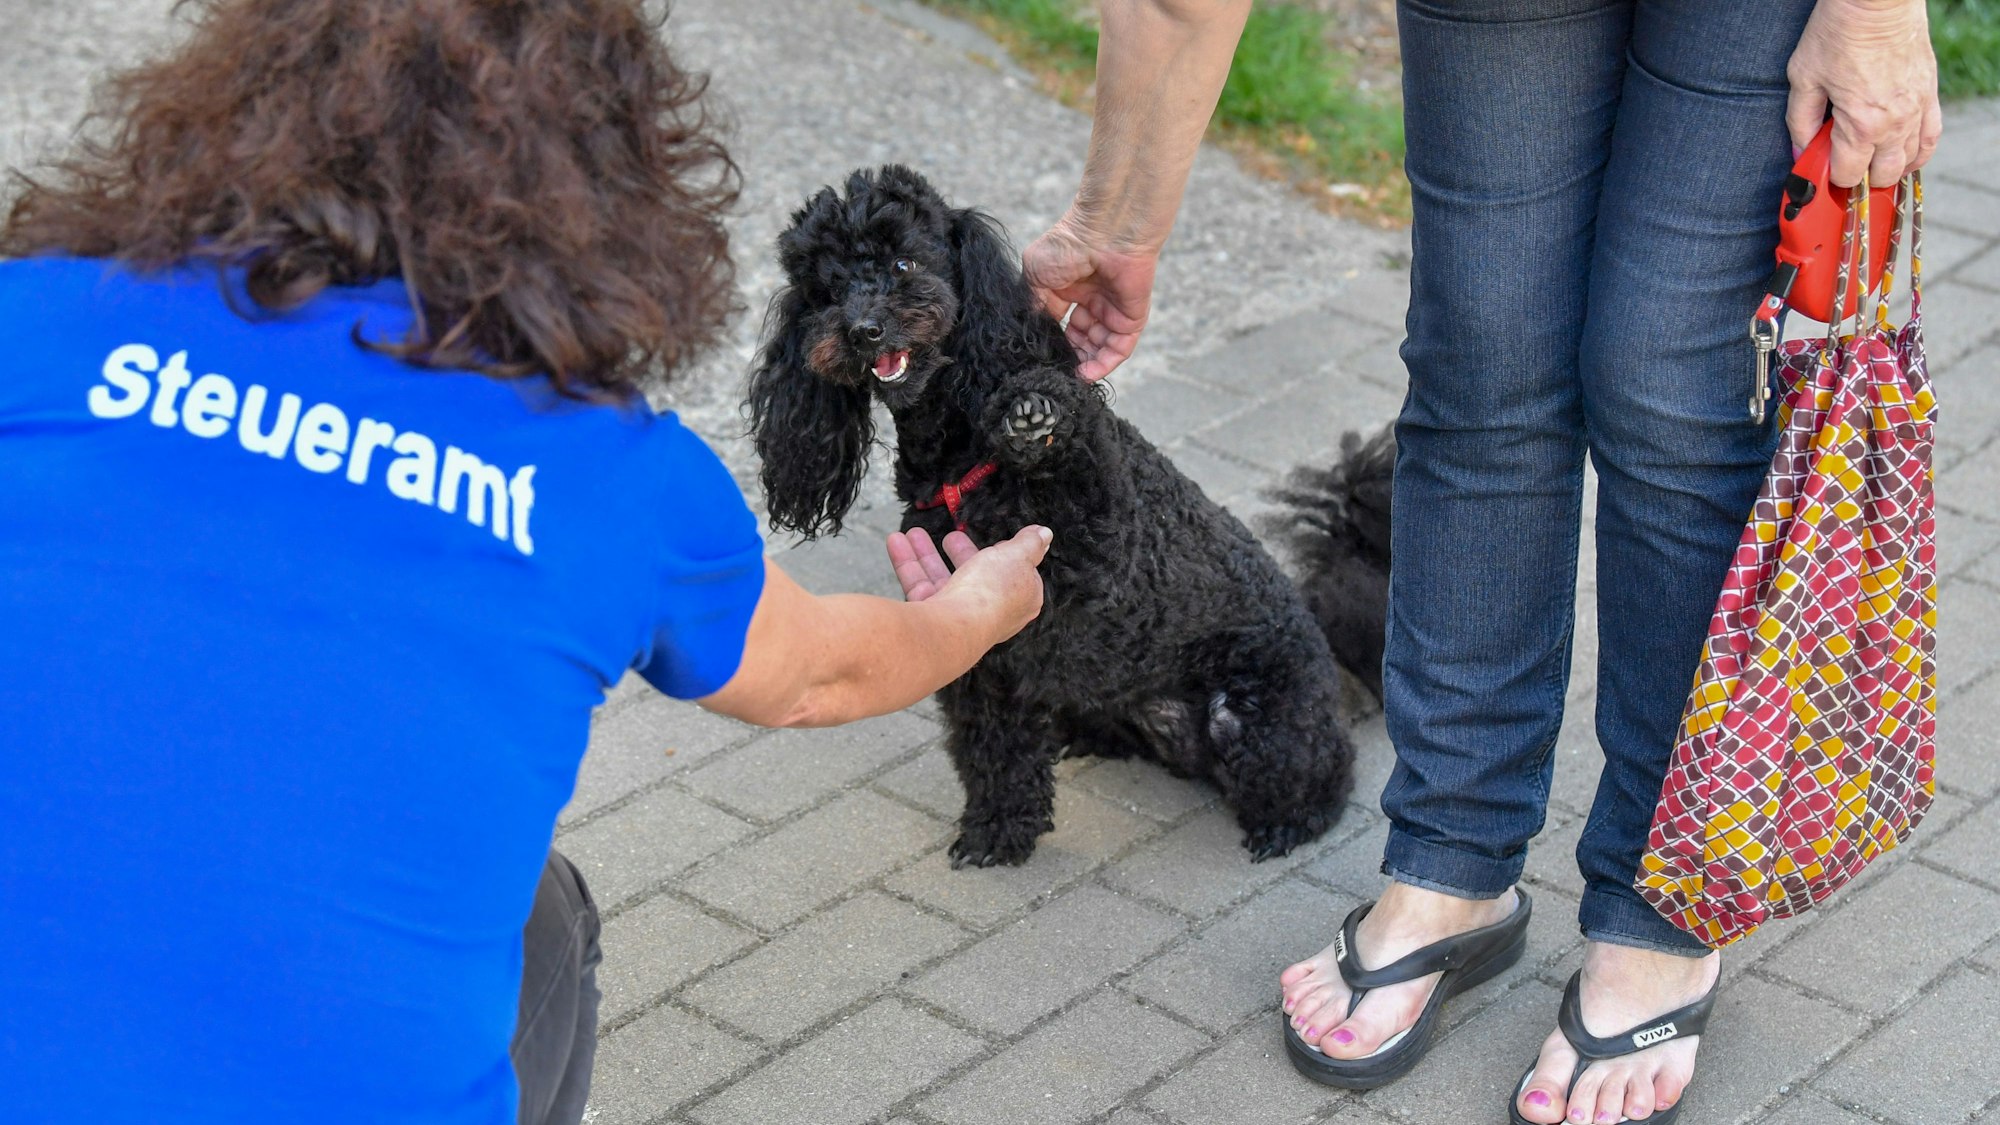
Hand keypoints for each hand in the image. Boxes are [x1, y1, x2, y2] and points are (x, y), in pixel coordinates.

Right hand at [886, 525, 1049, 640]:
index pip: (1015, 577)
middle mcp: (988, 612)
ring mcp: (958, 616)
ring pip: (941, 579)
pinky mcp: (930, 618)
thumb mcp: (1017, 557)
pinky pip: (918, 585)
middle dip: (961, 553)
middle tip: (952, 537)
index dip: (1006, 558)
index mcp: (1018, 601)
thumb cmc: (991, 593)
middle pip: (975, 576)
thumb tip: (1044, 534)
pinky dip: (907, 562)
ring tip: (914, 531)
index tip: (997, 543)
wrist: (953, 629)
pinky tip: (896, 540)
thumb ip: (1029, 544)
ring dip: (926, 553)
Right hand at [1023, 214, 1159, 381]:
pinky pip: (1119, 349)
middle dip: (1068, 355)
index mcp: (1070, 288)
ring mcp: (1112, 310)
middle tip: (1055, 369)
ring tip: (1069, 375)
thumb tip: (1032, 334)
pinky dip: (1104, 364)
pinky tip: (1087, 374)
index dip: (1050, 341)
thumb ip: (1034, 306)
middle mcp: (1092, 300)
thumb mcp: (1035, 275)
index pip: (1060, 324)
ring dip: (1084, 363)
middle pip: (1080, 339)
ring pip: (1099, 347)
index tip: (1040, 357)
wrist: (1106, 232)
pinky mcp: (1131, 318)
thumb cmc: (1070, 244)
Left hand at [1786, 0, 1941, 187]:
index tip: (1822, 168)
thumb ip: (1799, 123)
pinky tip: (1903, 155)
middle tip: (1845, 165)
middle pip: (1883, 176)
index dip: (1831, 177)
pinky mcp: (1929, 94)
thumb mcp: (1803, 80)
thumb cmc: (1837, 34)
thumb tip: (1800, 153)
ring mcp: (1917, 110)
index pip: (1849, 175)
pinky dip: (1918, 152)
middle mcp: (1894, 123)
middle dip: (1861, 178)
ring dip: (1889, 167)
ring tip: (1870, 162)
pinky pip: (1932, 137)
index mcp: (1860, 125)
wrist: (1877, 1)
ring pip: (1911, 161)